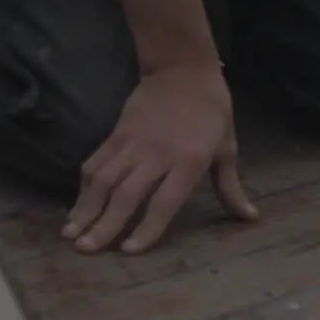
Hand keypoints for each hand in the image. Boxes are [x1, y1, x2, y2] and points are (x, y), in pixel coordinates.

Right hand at [61, 61, 258, 253]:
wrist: (184, 68)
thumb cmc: (212, 111)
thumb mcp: (227, 148)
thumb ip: (230, 187)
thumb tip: (250, 217)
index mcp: (189, 161)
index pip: (165, 201)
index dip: (147, 227)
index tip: (129, 251)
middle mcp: (158, 154)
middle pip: (126, 195)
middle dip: (104, 225)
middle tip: (86, 250)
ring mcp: (133, 143)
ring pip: (103, 180)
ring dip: (85, 208)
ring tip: (70, 234)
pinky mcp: (116, 133)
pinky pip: (95, 162)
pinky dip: (83, 186)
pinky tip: (77, 206)